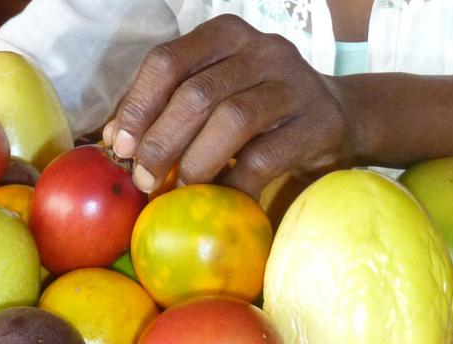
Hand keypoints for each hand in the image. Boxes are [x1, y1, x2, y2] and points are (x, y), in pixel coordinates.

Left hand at [102, 15, 354, 198]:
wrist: (340, 116)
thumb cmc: (259, 107)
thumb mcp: (214, 92)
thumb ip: (166, 107)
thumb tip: (112, 139)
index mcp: (225, 35)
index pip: (168, 61)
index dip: (137, 105)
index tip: (119, 145)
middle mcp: (262, 49)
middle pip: (197, 93)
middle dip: (161, 140)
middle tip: (143, 178)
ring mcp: (295, 84)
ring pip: (233, 119)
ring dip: (196, 161)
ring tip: (179, 189)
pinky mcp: (318, 124)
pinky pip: (267, 157)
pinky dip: (236, 183)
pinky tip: (221, 199)